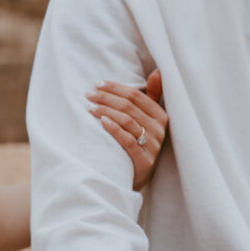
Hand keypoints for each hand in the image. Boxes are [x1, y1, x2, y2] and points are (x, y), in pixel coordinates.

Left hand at [86, 70, 168, 190]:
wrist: (136, 178)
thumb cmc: (139, 145)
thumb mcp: (147, 121)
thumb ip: (151, 97)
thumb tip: (157, 72)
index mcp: (161, 117)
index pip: (136, 95)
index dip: (115, 88)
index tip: (97, 84)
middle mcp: (159, 130)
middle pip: (129, 107)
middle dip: (106, 98)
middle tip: (88, 95)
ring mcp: (153, 146)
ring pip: (127, 121)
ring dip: (106, 111)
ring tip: (89, 107)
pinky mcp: (144, 161)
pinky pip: (127, 140)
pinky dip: (113, 128)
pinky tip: (101, 122)